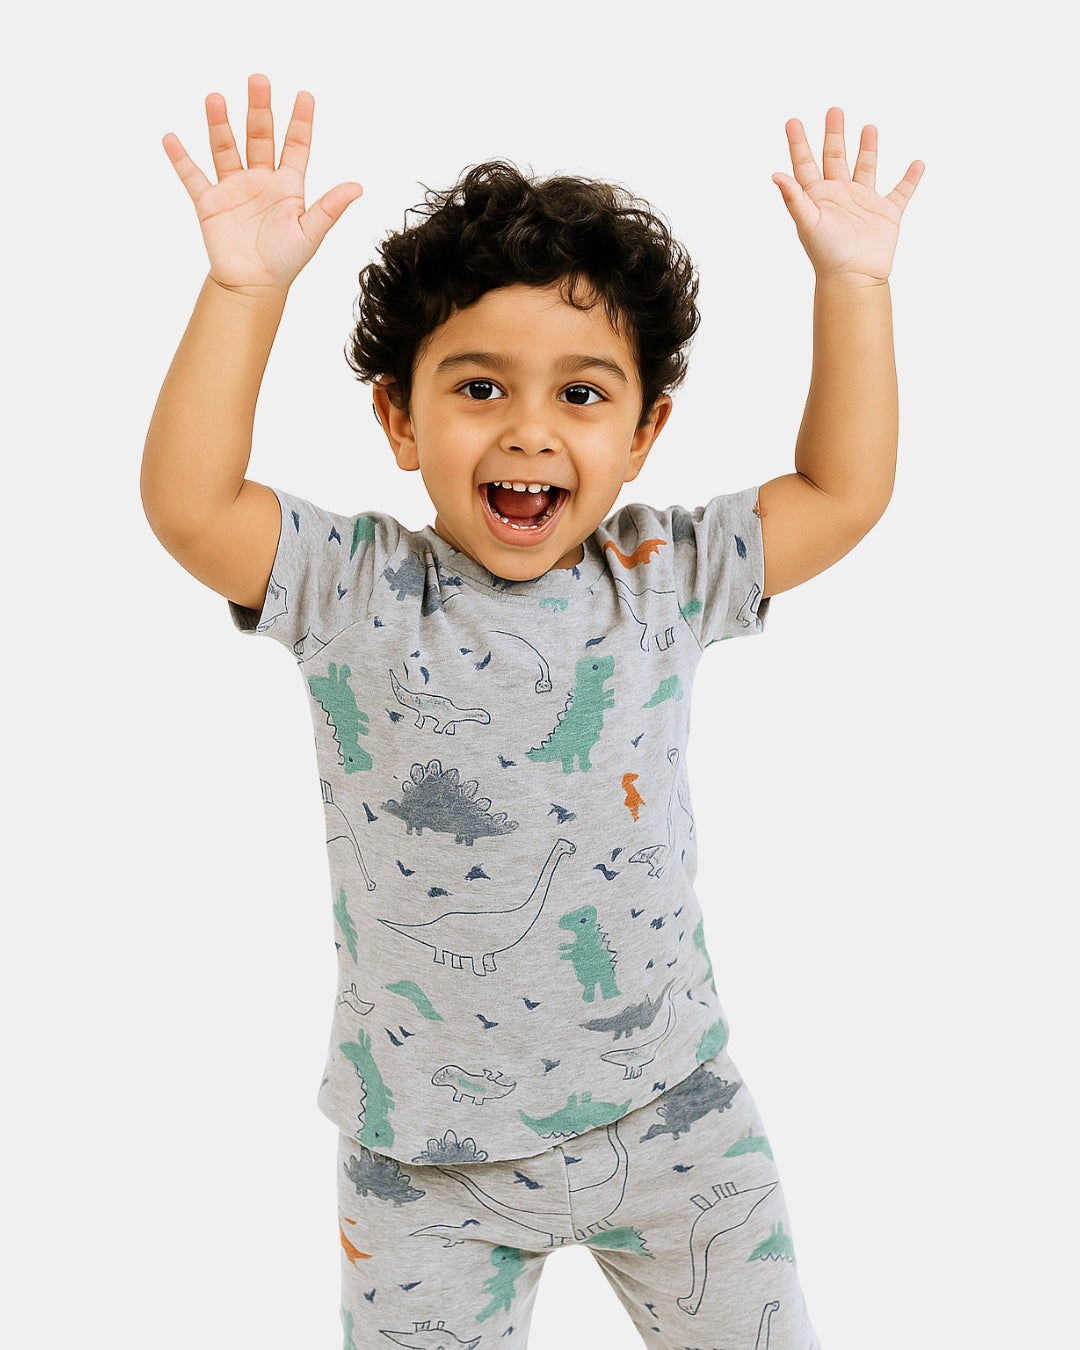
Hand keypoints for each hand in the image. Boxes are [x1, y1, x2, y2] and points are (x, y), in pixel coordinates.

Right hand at [163, 74, 362, 293]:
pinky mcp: (210, 203)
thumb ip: (330, 208)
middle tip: (258, 80)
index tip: (305, 95)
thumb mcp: (311, 232)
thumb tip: (357, 187)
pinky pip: (192, 176)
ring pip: (225, 148)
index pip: (295, 145)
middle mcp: (260, 180)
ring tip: (215, 98)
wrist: (253, 287)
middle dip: (259, 109)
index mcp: (287, 186)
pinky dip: (181, 158)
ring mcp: (234, 189)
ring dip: (219, 124)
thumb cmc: (285, 262)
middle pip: (259, 136)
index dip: (300, 121)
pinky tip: (172, 138)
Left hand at [773, 108, 922, 283]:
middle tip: (834, 111)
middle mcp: (840, 196)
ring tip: (869, 127)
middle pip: (835, 157)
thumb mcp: (807, 221)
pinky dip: (910, 178)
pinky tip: (917, 164)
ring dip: (868, 148)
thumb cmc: (827, 253)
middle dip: (834, 135)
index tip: (792, 121)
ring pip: (866, 168)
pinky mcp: (886, 214)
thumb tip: (775, 175)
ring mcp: (864, 203)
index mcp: (818, 197)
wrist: (853, 278)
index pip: (805, 164)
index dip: (798, 143)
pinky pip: (901, 191)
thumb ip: (794, 197)